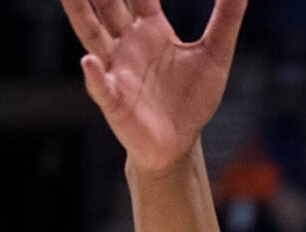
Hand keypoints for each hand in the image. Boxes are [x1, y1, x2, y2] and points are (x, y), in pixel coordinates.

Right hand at [65, 0, 245, 176]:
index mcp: (150, 27)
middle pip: (107, 2)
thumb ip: (226, 19)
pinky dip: (95, 76)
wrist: (179, 145)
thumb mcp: (215, 55)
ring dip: (79, 12)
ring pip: (93, 34)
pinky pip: (102, 86)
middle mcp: (127, 42)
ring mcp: (117, 69)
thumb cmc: (191, 99)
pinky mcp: (115, 100)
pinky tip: (90, 63)